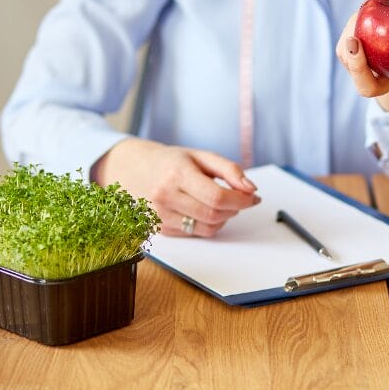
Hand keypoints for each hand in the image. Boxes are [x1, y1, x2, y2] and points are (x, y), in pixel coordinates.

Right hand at [90, 138, 258, 236]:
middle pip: (214, 215)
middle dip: (235, 209)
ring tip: (220, 202)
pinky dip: (207, 223)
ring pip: (207, 228)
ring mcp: (161, 215)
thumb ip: (230, 170)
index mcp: (177, 174)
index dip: (241, 200)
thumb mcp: (202, 156)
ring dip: (223, 218)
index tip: (253, 197)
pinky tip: (202, 209)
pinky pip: (196, 233)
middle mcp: (166, 196)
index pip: (217, 197)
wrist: (135, 170)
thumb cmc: (172, 162)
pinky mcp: (161, 229)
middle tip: (240, 199)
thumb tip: (250, 189)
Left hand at [335, 13, 388, 112]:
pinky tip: (355, 21)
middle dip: (360, 70)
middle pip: (368, 89)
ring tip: (352, 35)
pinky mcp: (351, 61)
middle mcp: (386, 83)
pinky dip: (347, 38)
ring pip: (353, 73)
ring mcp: (367, 74)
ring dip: (349, 55)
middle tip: (357, 45)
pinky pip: (344, 53)